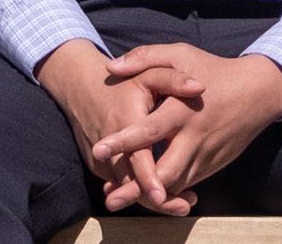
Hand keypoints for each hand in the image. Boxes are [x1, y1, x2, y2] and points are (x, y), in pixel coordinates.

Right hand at [36, 41, 203, 208]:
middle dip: (156, 200)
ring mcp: (101, 160)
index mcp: (123, 122)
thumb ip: (174, 79)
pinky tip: (167, 194)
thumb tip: (201, 87)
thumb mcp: (148, 74)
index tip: (164, 195)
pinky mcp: (99, 167)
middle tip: (186, 207)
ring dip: (151, 198)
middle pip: (130, 183)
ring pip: (126, 188)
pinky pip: (121, 184)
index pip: (136, 157)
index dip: (148, 178)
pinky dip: (140, 191)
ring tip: (183, 204)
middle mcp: (108, 147)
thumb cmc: (123, 82)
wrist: (81, 88)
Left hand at [98, 43, 281, 215]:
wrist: (259, 92)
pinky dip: (166, 191)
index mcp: (183, 109)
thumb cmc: (215, 70)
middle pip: (165, 172)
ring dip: (149, 196)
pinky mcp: (212, 165)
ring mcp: (205, 154)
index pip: (150, 129)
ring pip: (176, 185)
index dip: (124, 141)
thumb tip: (111, 67)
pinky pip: (187, 184)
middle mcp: (195, 137)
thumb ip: (145, 57)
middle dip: (138, 188)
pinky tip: (145, 193)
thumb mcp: (181, 54)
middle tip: (110, 197)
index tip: (99, 149)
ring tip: (119, 199)